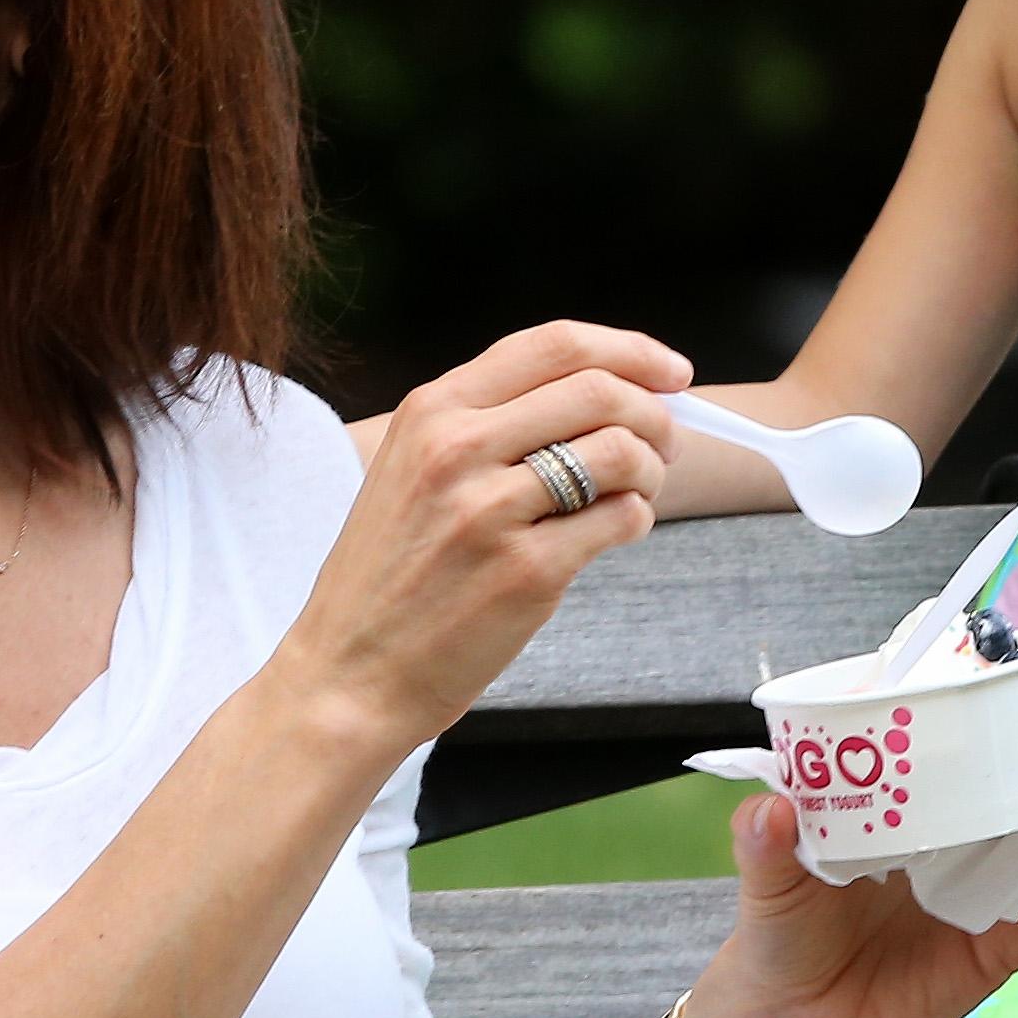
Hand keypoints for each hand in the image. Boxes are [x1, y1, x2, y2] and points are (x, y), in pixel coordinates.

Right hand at [281, 321, 690, 758]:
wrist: (348, 672)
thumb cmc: (387, 579)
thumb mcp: (409, 472)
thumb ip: (486, 426)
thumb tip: (601, 393)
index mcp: (431, 412)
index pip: (553, 345)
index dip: (630, 350)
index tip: (669, 371)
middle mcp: (458, 448)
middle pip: (599, 390)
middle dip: (654, 412)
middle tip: (665, 442)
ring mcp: (491, 510)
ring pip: (619, 451)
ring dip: (650, 470)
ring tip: (637, 493)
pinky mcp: (526, 571)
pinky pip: (619, 519)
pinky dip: (636, 520)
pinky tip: (615, 533)